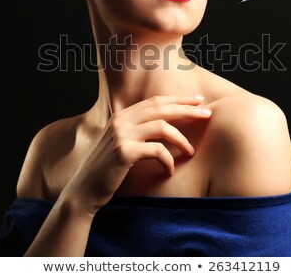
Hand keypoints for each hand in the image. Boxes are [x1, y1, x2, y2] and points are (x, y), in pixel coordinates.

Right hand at [61, 95, 211, 215]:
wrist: (84, 190)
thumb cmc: (107, 169)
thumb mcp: (121, 144)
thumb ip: (137, 131)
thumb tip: (166, 126)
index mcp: (122, 115)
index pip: (155, 101)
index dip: (178, 99)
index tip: (198, 100)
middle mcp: (121, 120)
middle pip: (161, 108)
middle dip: (187, 109)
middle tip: (207, 114)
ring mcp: (122, 134)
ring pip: (162, 127)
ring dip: (181, 139)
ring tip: (191, 151)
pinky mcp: (124, 151)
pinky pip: (157, 150)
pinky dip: (168, 160)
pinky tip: (170, 170)